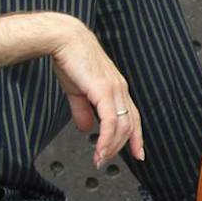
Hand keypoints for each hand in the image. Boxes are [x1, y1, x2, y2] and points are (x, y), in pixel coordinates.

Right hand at [48, 16, 143, 167]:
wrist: (63, 39)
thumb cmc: (70, 60)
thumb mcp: (78, 90)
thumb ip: (83, 110)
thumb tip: (86, 129)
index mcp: (117, 88)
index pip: (133, 117)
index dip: (136, 137)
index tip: (138, 153)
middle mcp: (120, 89)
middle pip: (131, 125)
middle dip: (122, 147)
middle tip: (107, 161)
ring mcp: (115, 90)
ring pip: (122, 126)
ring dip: (112, 147)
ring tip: (100, 159)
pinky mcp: (104, 90)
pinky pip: (110, 122)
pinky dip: (107, 139)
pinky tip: (100, 150)